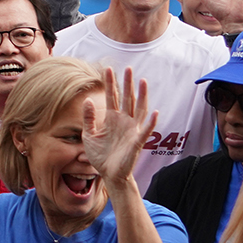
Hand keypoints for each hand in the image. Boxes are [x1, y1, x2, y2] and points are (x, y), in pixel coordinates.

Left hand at [80, 67, 155, 186]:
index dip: (110, 83)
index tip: (108, 69)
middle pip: (127, 98)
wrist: (108, 174)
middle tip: (129, 68)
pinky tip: (154, 113)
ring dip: (142, 96)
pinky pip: (145, 131)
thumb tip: (88, 100)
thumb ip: (89, 118)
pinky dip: (150, 122)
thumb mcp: (89, 134)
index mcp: (111, 118)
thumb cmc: (100, 155)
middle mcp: (123, 121)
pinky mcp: (137, 142)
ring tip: (143, 81)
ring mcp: (131, 130)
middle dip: (128, 84)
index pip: (111, 97)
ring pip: (139, 109)